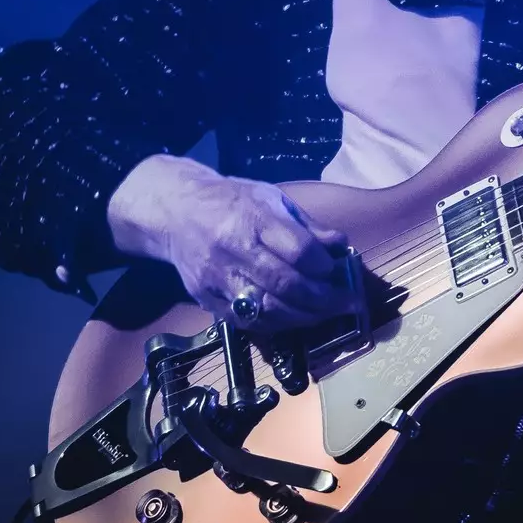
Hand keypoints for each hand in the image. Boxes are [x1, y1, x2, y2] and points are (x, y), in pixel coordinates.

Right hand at [106, 155, 363, 330]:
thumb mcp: (271, 198)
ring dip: (305, 317)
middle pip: (286, 284)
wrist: (175, 211)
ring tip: (328, 314)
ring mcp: (218, 278)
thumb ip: (306, 226)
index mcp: (253, 217)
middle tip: (348, 303)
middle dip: (324, 299)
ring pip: (268, 309)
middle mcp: (234, 249)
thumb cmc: (231, 201)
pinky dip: (278, 324)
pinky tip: (296, 319)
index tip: (337, 269)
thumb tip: (340, 247)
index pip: (298, 250)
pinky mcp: (208, 299)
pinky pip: (248, 321)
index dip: (324, 265)